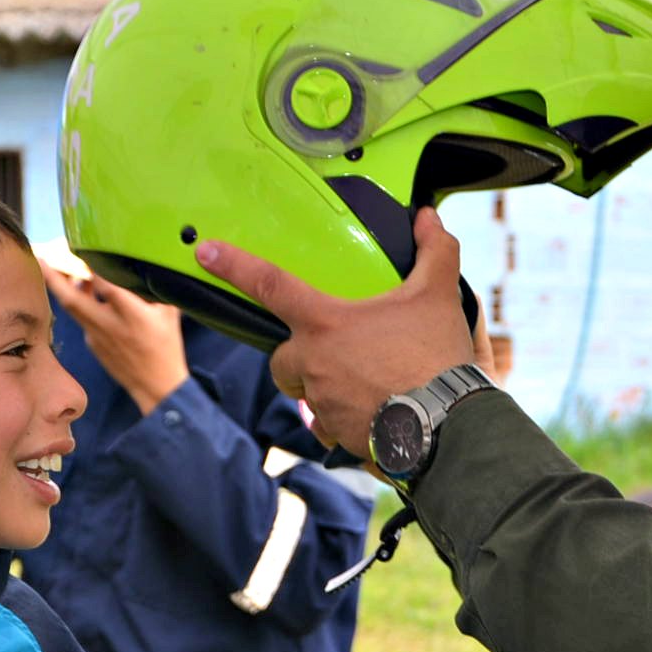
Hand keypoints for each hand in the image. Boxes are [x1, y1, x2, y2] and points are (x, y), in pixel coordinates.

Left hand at [47, 264, 189, 413]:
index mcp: (131, 313)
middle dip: (53, 277)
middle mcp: (109, 324)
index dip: (90, 265)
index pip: (103, 283)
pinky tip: (88, 296)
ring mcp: (97, 337)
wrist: (157, 387)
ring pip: (73, 308)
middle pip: (71, 299)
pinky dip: (82, 305)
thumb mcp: (169, 313)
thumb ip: (154, 290)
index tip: (83, 249)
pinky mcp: (93, 345)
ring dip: (65, 289)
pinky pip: (83, 320)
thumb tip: (143, 267)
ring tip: (63, 272)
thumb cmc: (166, 348)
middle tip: (41, 259)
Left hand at [197, 207, 476, 457]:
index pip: (269, 284)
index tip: (205, 251)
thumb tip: (430, 219)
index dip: (234, 264)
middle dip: (298, 358)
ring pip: (306, 393)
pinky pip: (327, 425)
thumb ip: (433, 252)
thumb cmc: (435, 359)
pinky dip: (343, 420)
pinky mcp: (336, 432)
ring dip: (323, 388)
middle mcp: (312, 363)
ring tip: (364, 384)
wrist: (447, 426)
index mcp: (326, 323)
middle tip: (336, 355)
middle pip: (281, 359)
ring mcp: (321, 402)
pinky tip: (373, 412)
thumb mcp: (438, 296)